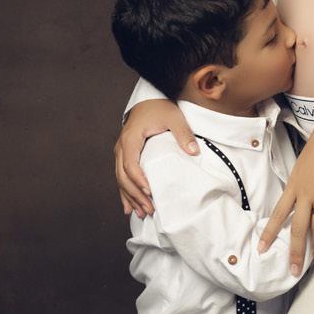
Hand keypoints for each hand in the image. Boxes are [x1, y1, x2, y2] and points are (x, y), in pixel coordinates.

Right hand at [115, 99, 197, 215]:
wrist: (149, 100)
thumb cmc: (161, 108)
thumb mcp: (174, 117)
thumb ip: (183, 133)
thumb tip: (194, 151)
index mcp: (131, 138)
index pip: (131, 164)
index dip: (138, 180)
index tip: (149, 192)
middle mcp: (121, 147)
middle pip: (123, 176)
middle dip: (135, 195)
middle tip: (149, 209)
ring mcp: (121, 152)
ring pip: (120, 179)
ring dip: (129, 197)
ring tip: (141, 213)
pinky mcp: (124, 155)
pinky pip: (121, 177)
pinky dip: (125, 193)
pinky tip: (128, 208)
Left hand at [260, 94, 313, 272]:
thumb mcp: (303, 162)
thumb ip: (302, 180)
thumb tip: (302, 191)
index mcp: (294, 185)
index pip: (277, 214)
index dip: (269, 233)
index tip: (261, 249)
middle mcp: (306, 193)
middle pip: (297, 228)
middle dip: (295, 251)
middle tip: (293, 270)